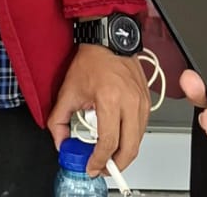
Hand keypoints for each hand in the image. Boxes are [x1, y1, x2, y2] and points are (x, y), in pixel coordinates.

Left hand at [48, 44, 149, 175]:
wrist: (108, 40)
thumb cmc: (91, 60)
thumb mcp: (68, 90)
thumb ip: (59, 120)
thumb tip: (60, 142)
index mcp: (109, 99)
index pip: (108, 142)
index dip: (99, 160)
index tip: (92, 166)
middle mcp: (129, 102)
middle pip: (129, 148)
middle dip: (116, 165)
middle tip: (103, 167)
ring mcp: (141, 102)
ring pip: (138, 141)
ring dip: (125, 153)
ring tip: (109, 155)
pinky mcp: (147, 101)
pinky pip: (142, 128)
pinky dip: (132, 138)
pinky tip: (119, 138)